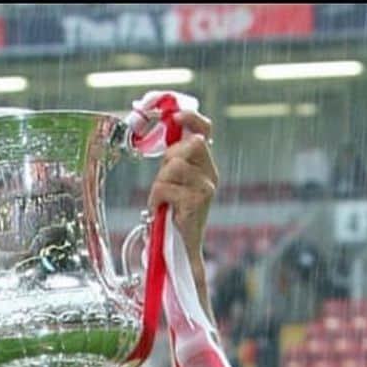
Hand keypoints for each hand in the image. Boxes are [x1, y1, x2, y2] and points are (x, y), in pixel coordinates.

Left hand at [146, 111, 218, 279]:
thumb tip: (168, 134)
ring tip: (161, 200)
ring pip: (173, 166)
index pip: (205, 132)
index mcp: (206, 167)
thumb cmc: (175, 216)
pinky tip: (160, 210)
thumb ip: (175, 161)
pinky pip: (165, 187)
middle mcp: (210, 175)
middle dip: (168, 161)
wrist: (182, 250)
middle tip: (164, 183)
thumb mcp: (175, 183)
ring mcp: (206, 188)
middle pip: (187, 146)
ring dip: (159, 183)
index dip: (192, 119)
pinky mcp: (196, 202)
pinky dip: (156, 198)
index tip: (177, 116)